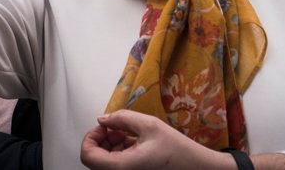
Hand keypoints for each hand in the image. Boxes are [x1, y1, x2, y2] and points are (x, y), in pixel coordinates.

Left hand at [80, 110, 233, 169]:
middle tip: (115, 127)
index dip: (91, 137)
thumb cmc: (177, 151)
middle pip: (95, 159)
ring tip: (128, 133)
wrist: (197, 168)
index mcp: (122, 167)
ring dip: (111, 145)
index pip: (87, 155)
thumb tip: (102, 118)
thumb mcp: (149, 125)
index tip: (103, 126)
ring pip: (105, 162)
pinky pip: (117, 165)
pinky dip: (120, 152)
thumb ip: (121, 118)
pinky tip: (134, 142)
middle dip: (102, 139)